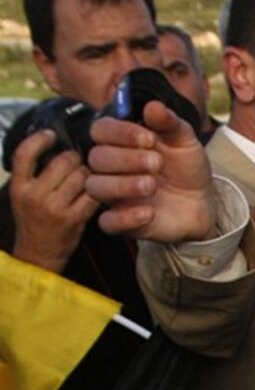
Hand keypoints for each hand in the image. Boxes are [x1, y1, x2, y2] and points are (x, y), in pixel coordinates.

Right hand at [9, 130, 97, 271]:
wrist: (38, 254)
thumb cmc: (35, 221)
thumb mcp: (25, 196)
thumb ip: (36, 174)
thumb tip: (58, 146)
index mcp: (20, 187)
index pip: (24, 154)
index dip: (39, 139)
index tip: (51, 134)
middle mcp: (34, 195)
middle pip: (64, 161)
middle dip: (76, 159)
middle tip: (78, 165)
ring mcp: (54, 207)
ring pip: (82, 175)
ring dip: (90, 174)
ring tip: (87, 181)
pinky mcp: (74, 218)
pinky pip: (94, 194)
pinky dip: (99, 191)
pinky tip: (97, 192)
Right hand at [85, 101, 216, 241]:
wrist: (203, 201)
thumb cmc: (186, 166)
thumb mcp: (185, 141)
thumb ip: (169, 123)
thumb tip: (153, 106)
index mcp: (122, 142)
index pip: (101, 130)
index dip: (119, 132)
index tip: (149, 138)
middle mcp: (112, 167)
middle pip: (97, 158)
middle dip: (126, 158)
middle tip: (157, 163)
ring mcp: (114, 194)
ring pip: (96, 187)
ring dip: (123, 185)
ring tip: (152, 185)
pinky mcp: (121, 220)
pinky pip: (107, 222)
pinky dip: (125, 217)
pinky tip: (149, 212)